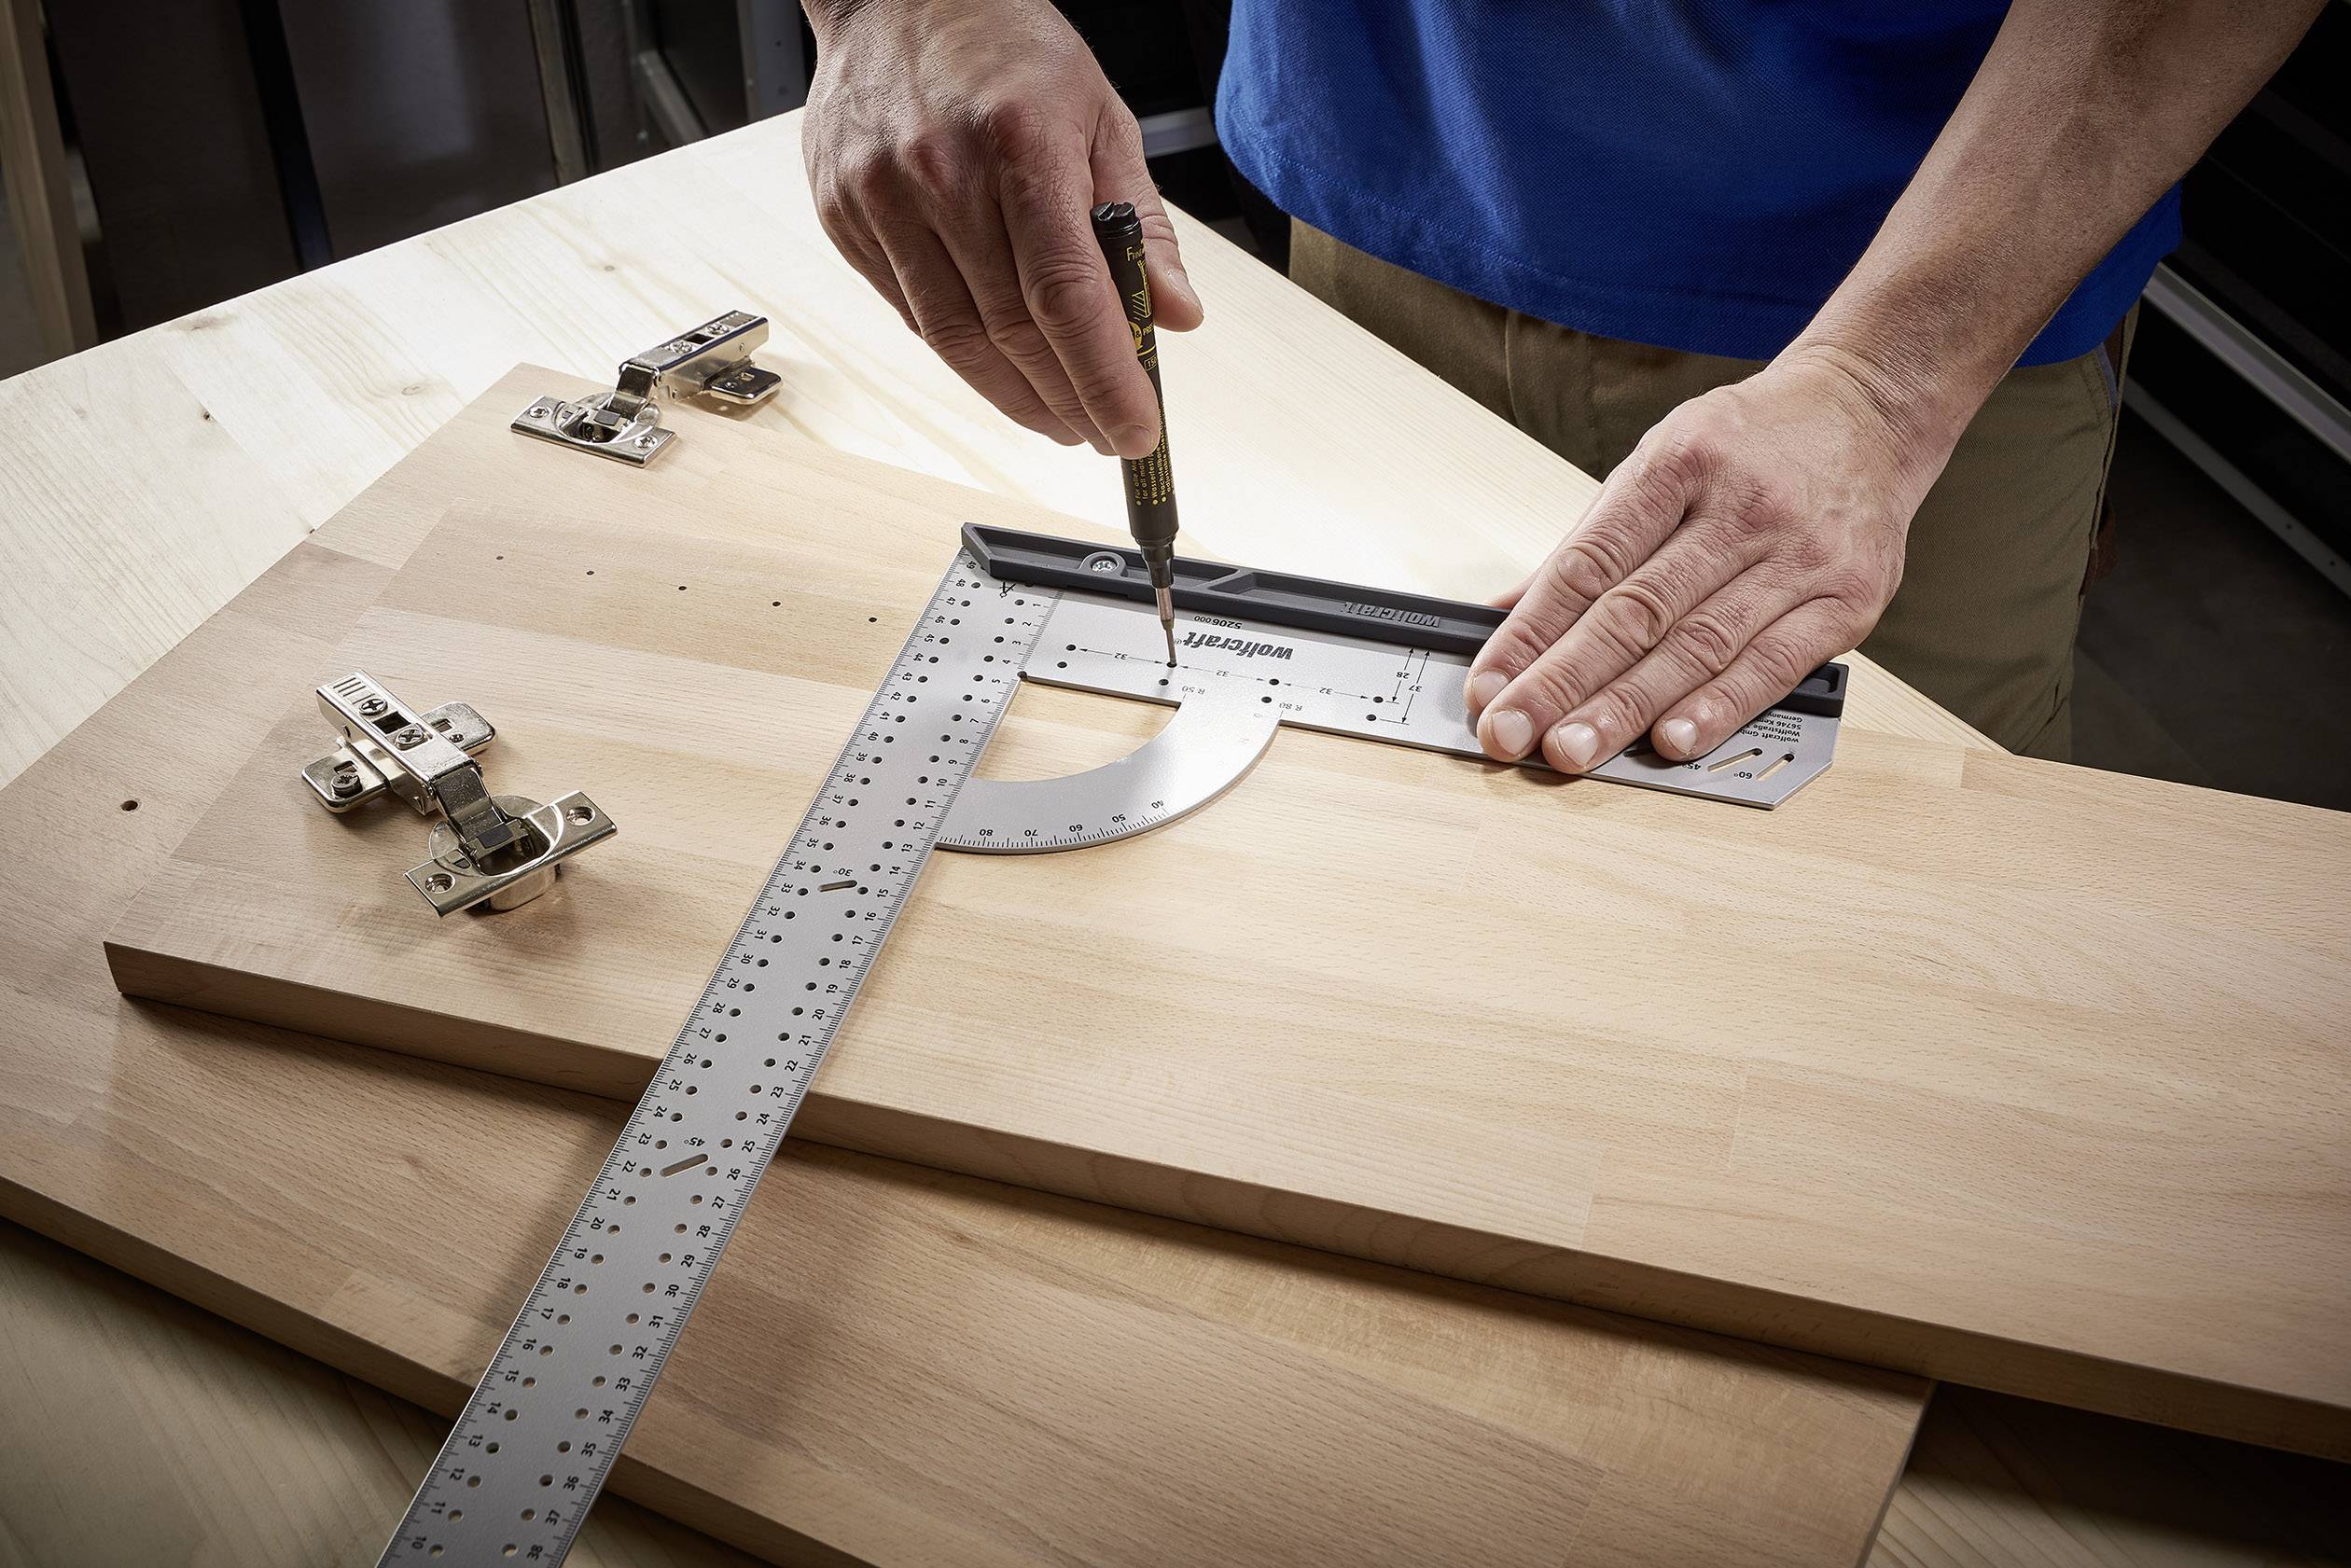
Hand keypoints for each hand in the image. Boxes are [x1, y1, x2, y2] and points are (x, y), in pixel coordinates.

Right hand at [802, 0, 1201, 457]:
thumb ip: (1140, 220)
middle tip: (1104, 432)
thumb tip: (1176, 315)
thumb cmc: (1006, 47)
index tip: (1136, 430)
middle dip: (1068, 400)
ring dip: (1014, 396)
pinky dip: (963, 355)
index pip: (1066, 295)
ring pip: (954, 338)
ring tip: (1060, 420)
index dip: (1104, 377)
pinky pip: (911, 314)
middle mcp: (939, 174)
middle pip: (1011, 330)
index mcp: (1018, 141)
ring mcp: (879, 199)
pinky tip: (1001, 370)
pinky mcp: (844, 217)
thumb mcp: (1099, 114)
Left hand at [1464, 351, 1947, 769]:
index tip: (1488, 684)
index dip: (1532, 631)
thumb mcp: (1659, 461)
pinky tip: (1672, 740)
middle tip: (1512, 731)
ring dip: (1628, 706)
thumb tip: (1503, 616)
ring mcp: (1800, 555)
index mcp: (1680, 462)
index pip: (1591, 562)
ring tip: (1572, 748)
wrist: (1868, 413)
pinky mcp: (1849, 599)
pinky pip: (1774, 665)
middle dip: (1565, 680)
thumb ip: (1587, 546)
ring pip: (1701, 645)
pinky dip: (1719, 707)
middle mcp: (1742, 507)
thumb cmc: (1748, 444)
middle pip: (1638, 610)